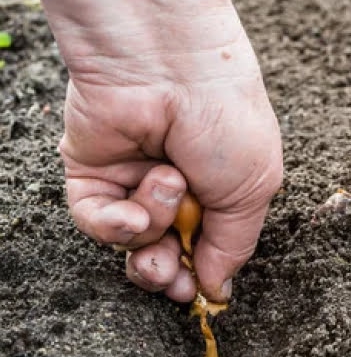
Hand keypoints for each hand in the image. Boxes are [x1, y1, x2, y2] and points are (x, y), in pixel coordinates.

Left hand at [57, 12, 282, 302]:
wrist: (167, 64)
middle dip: (168, 271)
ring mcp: (131, 177)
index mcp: (220, 181)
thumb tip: (216, 291)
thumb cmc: (223, 114)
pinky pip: (95, 222)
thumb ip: (234, 246)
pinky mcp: (90, 171)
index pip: (206, 244)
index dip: (202, 273)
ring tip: (165, 187)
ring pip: (131, 241)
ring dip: (152, 227)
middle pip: (162, 254)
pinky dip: (114, 225)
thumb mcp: (254, 186)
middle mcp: (174, 181)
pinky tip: (133, 209)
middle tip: (174, 276)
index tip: (201, 291)